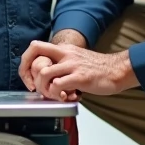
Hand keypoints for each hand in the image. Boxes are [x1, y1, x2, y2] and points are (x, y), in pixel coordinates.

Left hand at [19, 41, 136, 99]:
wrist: (118, 70)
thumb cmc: (98, 69)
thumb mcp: (76, 60)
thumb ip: (61, 65)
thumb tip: (46, 78)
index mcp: (63, 49)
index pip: (35, 48)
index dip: (26, 63)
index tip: (29, 77)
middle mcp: (66, 53)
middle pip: (35, 55)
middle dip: (28, 75)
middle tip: (35, 87)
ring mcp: (72, 64)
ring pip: (43, 73)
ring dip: (42, 87)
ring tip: (51, 94)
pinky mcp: (79, 77)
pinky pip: (57, 85)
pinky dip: (55, 93)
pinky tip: (63, 97)